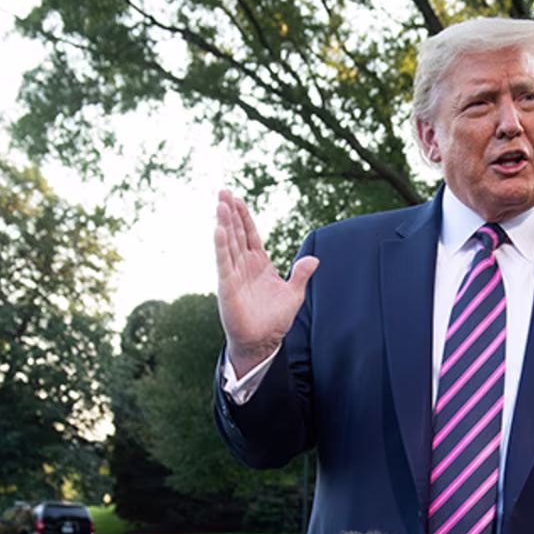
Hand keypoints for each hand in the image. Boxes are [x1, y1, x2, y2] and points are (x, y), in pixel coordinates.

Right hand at [214, 189, 317, 375]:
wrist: (263, 342)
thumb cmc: (275, 320)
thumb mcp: (294, 294)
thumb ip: (301, 274)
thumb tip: (315, 259)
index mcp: (260, 264)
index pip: (250, 235)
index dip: (244, 217)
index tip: (238, 199)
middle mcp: (244, 266)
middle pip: (236, 233)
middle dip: (230, 213)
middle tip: (223, 191)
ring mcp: (234, 274)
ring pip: (228, 244)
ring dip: (224, 223)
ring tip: (220, 203)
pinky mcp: (227, 286)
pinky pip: (224, 263)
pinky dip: (221, 246)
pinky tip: (218, 229)